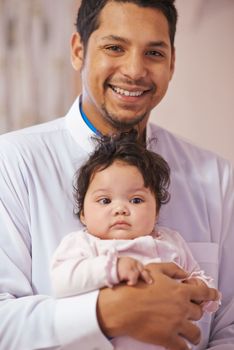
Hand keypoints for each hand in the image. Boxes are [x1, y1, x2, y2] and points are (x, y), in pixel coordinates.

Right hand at [97, 262, 218, 349]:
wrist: (123, 305)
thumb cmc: (138, 285)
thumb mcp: (155, 269)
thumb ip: (173, 269)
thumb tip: (186, 274)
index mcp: (181, 290)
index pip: (204, 293)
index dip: (211, 294)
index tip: (214, 296)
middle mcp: (182, 307)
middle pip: (199, 313)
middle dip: (194, 312)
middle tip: (186, 311)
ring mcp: (176, 324)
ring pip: (195, 333)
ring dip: (193, 332)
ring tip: (188, 333)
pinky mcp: (168, 338)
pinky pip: (183, 347)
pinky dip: (184, 346)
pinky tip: (180, 343)